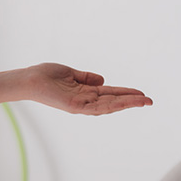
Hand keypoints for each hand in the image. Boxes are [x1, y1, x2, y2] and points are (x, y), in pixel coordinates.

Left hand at [25, 63, 151, 115]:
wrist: (30, 79)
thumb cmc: (46, 76)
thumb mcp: (70, 73)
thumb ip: (86, 77)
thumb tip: (103, 80)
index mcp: (86, 93)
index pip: (110, 94)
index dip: (126, 94)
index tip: (141, 94)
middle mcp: (85, 101)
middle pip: (113, 102)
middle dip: (132, 101)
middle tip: (150, 101)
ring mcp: (81, 105)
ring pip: (109, 106)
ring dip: (127, 104)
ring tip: (143, 101)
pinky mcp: (75, 106)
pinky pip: (97, 107)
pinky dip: (111, 105)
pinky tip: (123, 102)